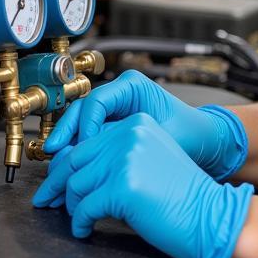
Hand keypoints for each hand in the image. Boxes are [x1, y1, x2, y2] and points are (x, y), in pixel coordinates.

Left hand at [33, 113, 252, 257]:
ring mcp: (125, 158)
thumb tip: (78, 174)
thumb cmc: (184, 197)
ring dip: (72, 206)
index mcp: (136, 125)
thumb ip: (119, 158)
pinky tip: (84, 230)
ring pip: (76, 184)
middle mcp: (129, 135)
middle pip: (75, 159)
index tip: (55, 182)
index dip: (66, 165)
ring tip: (79, 219)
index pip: (87, 141)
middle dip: (57, 184)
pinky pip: (84, 208)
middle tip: (46, 202)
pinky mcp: (122, 186)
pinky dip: (80, 223)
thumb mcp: (151, 162)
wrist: (212, 216)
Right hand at [43, 69, 247, 180]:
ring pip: (79, 125)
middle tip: (53, 156)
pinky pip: (88, 137)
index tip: (82, 149)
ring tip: (55, 167)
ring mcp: (113, 110)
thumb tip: (99, 152)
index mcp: (132, 86)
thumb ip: (132, 140)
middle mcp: (118, 94)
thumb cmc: (191, 133)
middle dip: (65, 135)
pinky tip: (69, 171)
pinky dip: (77, 153)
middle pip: (81, 111)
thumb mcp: (165, 135)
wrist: (203, 140)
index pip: (96, 102)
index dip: (84, 127)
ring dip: (66, 146)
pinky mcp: (110, 127)